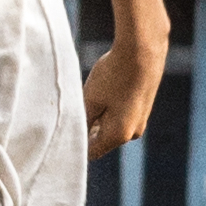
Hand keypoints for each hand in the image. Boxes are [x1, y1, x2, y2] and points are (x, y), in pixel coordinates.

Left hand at [80, 29, 164, 158]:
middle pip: (101, 140)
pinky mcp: (143, 109)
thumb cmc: (113, 76)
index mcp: (118, 135)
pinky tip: (105, 89)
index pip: (91, 152)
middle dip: (87, 128)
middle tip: (75, 105)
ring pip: (111, 126)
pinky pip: (121, 116)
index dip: (75, 144)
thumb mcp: (90, 99)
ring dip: (98, 116)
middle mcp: (132, 134)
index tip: (62, 130)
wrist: (143, 53)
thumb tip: (76, 137)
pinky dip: (110, 108)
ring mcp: (140, 122)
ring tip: (92, 93)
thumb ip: (83, 123)